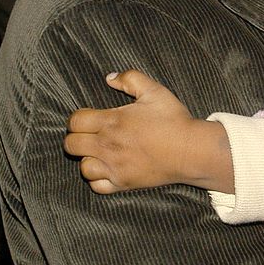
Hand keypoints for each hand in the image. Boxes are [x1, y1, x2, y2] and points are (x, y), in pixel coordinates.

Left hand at [64, 69, 232, 193]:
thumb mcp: (155, 91)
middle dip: (77, 138)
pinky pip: (97, 186)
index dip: (77, 119)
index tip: (88, 119)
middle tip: (90, 135)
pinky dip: (97, 179)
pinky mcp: (123, 183)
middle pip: (71, 145)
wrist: (192, 151)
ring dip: (87, 159)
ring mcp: (115, 167)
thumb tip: (109, 78)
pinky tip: (106, 170)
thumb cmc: (174, 120)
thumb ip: (130, 79)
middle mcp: (108, 146)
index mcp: (112, 122)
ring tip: (98, 153)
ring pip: (83, 167)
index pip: (75, 121)